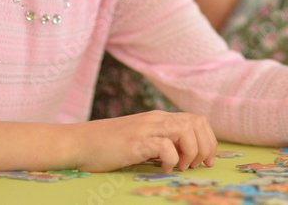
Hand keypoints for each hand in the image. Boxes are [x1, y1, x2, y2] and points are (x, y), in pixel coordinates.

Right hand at [72, 111, 216, 171]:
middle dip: (205, 147)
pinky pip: (165, 146)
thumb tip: (183, 156)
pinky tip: (163, 168)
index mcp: (160, 118)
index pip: (197, 120)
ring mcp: (146, 129)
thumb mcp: (140, 140)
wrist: (78, 143)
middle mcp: (156, 119)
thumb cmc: (108, 146)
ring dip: (190, 152)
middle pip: (197, 123)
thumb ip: (160, 142)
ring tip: (181, 167)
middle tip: (196, 166)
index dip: (209, 140)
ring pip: (186, 130)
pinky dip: (171, 159)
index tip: (207, 160)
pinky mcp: (135, 142)